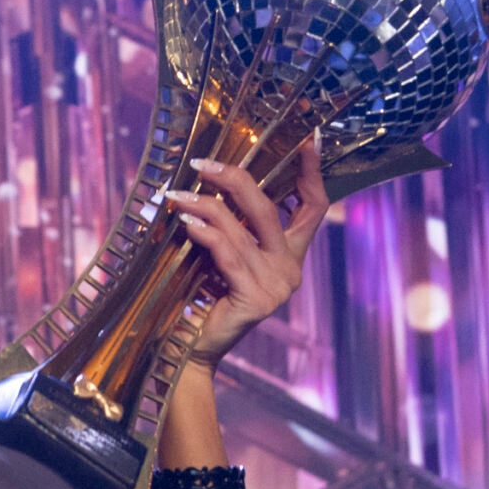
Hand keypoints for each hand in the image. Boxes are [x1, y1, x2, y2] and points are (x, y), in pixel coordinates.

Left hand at [172, 134, 330, 368]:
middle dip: (235, 179)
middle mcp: (290, 268)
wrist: (190, 349)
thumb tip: (212, 181)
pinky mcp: (256, 299)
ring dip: (205, 206)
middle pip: (269, 208)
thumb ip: (232, 227)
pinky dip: (204, 233)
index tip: (306, 139)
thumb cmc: (202, 298)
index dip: (310, 172)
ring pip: (241, 229)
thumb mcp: (223, 256)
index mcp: (290, 255)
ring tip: (176, 195)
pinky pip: (228, 253)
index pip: (312, 207)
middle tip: (202, 164)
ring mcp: (277, 285)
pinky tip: (185, 221)